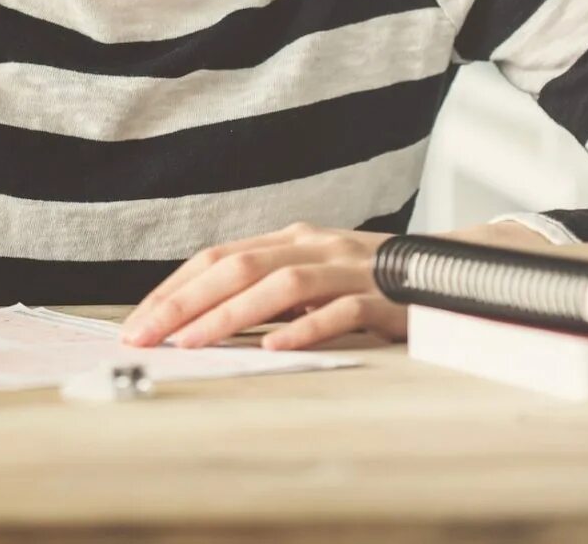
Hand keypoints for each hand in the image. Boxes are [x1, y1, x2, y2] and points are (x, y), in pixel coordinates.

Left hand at [121, 224, 400, 350]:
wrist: (450, 272)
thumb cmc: (369, 285)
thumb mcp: (313, 279)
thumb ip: (266, 292)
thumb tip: (196, 322)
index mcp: (291, 239)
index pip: (218, 257)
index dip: (174, 288)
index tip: (137, 321)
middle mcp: (314, 245)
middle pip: (237, 266)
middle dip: (183, 301)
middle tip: (144, 334)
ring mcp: (350, 270)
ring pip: (281, 284)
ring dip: (229, 314)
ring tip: (191, 342)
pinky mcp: (384, 299)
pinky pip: (341, 312)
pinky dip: (305, 328)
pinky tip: (274, 347)